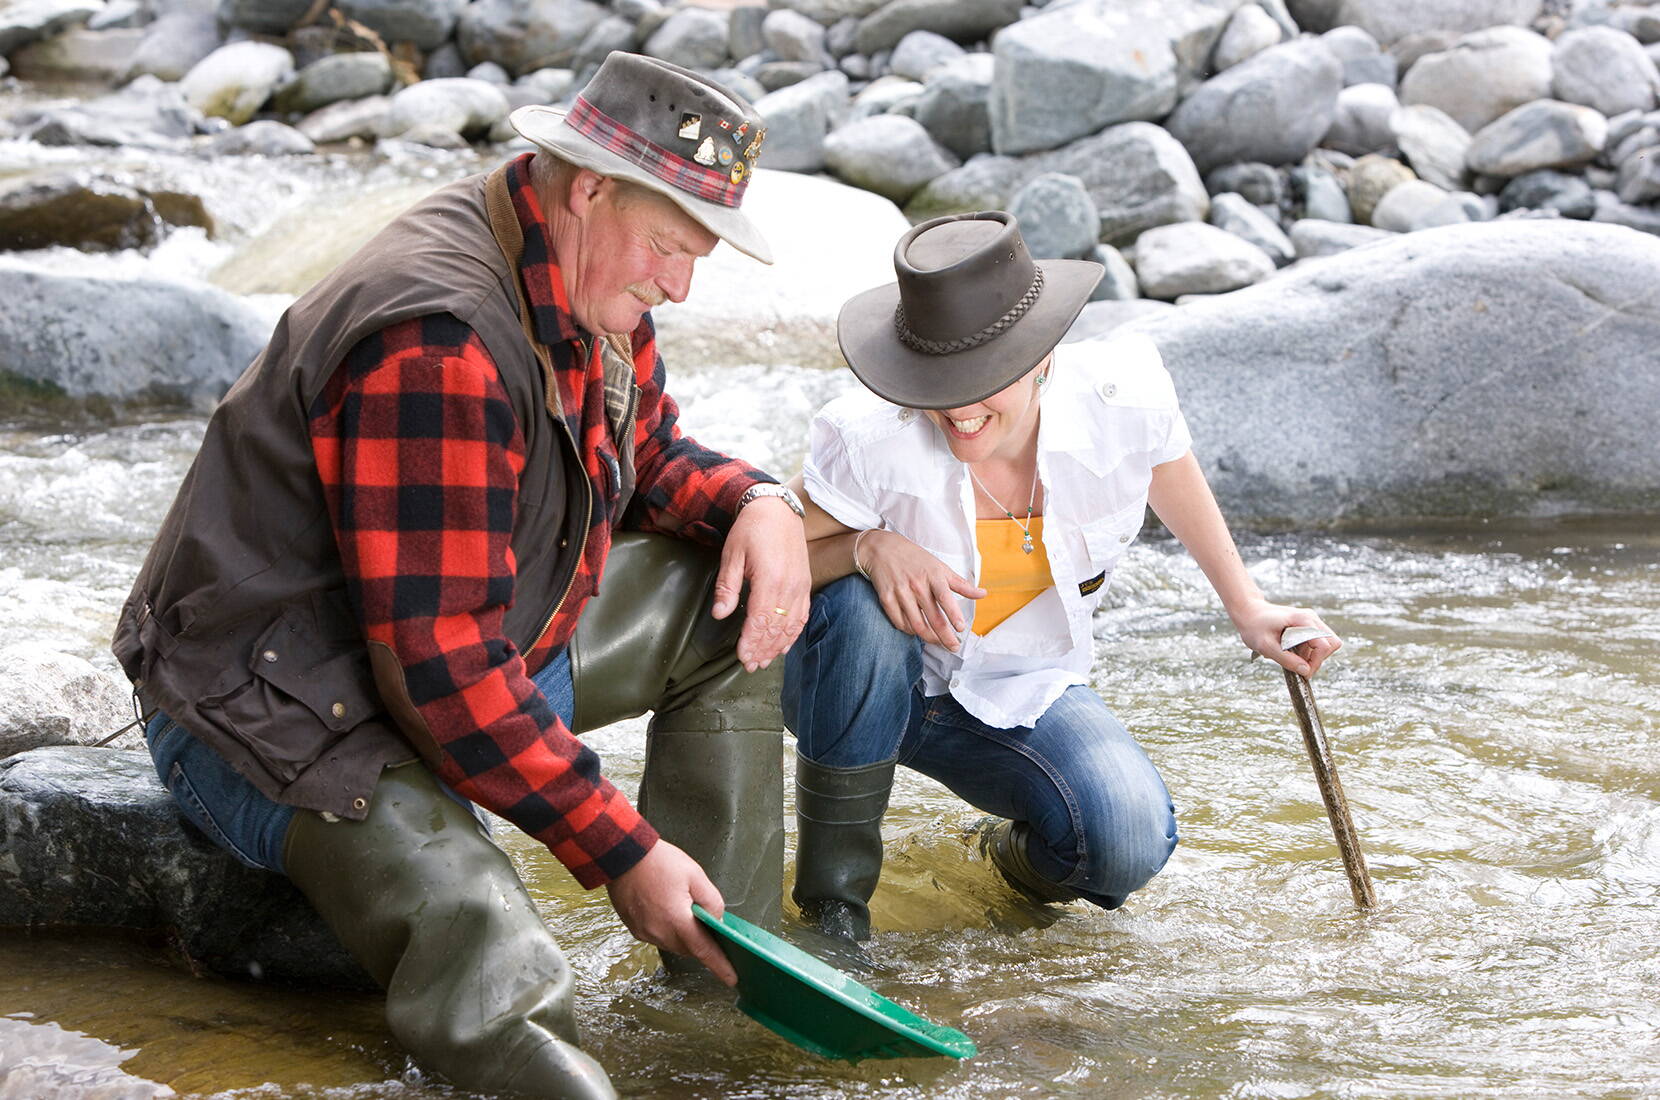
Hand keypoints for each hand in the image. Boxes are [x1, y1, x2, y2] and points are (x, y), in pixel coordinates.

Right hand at [605, 840, 737, 985]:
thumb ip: (711, 901)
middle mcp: (659, 932)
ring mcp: (645, 932)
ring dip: (683, 936)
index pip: (704, 951)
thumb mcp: (695, 875)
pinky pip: (658, 937)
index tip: (732, 979)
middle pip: (689, 949)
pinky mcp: (635, 929)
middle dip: (701, 941)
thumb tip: (716, 920)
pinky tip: (667, 911)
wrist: (621, 855)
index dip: (720, 966)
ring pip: (673, 945)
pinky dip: (668, 930)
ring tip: (684, 911)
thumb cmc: (658, 862)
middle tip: (707, 924)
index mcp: (677, 920)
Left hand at [711, 496, 810, 670]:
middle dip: (762, 649)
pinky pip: (802, 616)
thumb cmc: (751, 530)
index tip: (742, 658)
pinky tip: (783, 645)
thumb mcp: (732, 555)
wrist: (777, 509)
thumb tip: (720, 614)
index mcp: (769, 580)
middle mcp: (789, 586)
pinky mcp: (805, 584)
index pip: (760, 621)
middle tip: (750, 665)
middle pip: (776, 628)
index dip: (751, 643)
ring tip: (764, 660)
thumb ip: (728, 586)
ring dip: (777, 646)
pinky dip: (793, 633)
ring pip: (791, 626)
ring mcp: (800, 586)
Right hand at [860, 529, 985, 651]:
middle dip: (945, 636)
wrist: (882, 549)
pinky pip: (899, 622)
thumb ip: (961, 584)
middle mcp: (917, 585)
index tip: (960, 628)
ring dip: (928, 637)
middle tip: (953, 646)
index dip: (953, 615)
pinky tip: (917, 631)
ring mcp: (900, 592)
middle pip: (932, 617)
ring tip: (938, 642)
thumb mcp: (940, 567)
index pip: (945, 598)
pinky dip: (909, 631)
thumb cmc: (915, 558)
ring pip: (916, 624)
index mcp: (933, 575)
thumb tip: (983, 594)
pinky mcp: (886, 598)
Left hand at [1231, 599, 1341, 676]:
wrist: (1248, 611)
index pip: (1324, 645)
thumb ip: (1286, 659)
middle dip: (1317, 659)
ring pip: (1326, 644)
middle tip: (1298, 665)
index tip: (1303, 672)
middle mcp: (1311, 618)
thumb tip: (1306, 671)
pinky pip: (1317, 642)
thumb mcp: (1266, 646)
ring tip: (1290, 655)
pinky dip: (1308, 651)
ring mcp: (1311, 621)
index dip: (1316, 662)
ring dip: (1312, 655)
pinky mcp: (1307, 625)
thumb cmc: (1254, 626)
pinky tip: (1291, 650)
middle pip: (1331, 644)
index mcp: (1303, 620)